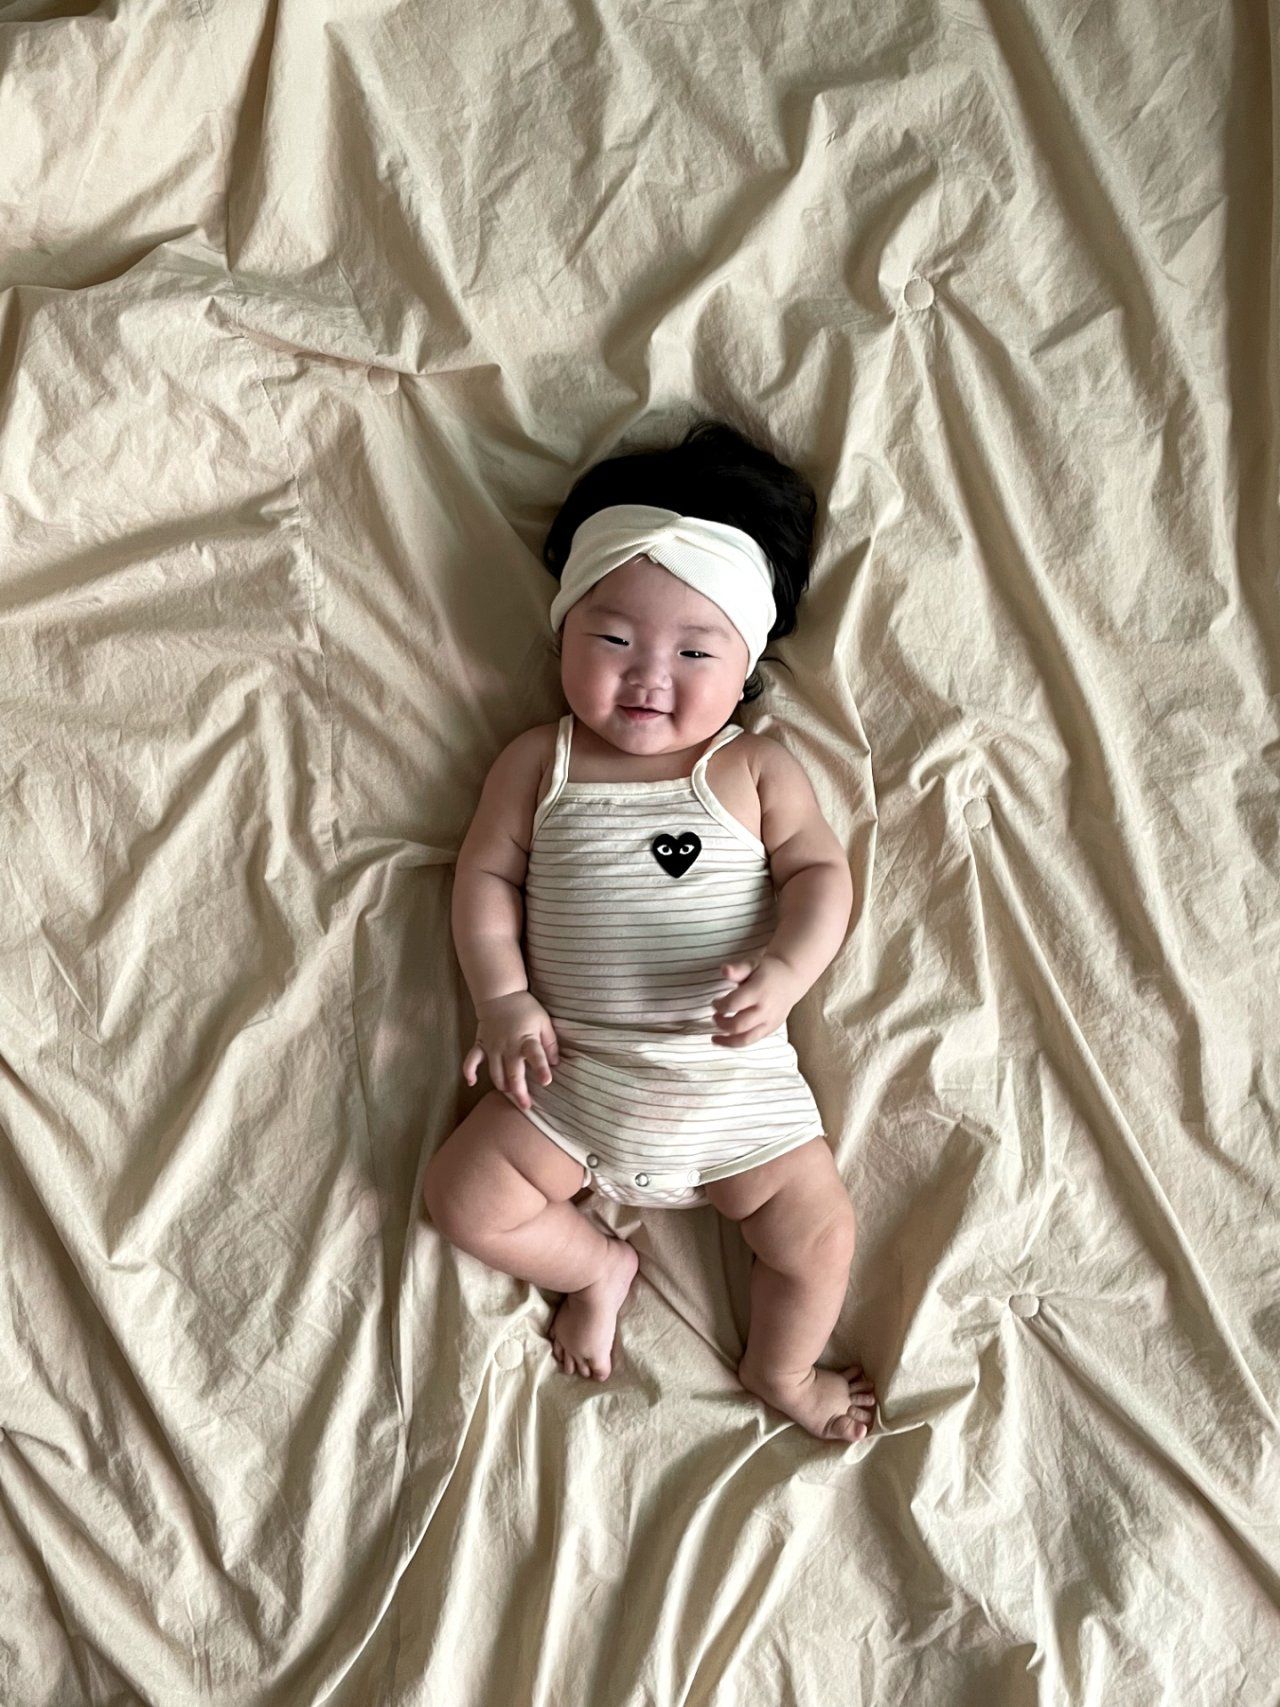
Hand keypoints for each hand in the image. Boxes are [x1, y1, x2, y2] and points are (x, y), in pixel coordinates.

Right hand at [462, 991, 559, 1110]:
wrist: (500, 994)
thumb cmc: (525, 1008)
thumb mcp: (544, 1021)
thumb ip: (550, 1042)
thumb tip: (555, 1063)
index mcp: (527, 1039)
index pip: (536, 1055)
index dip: (541, 1069)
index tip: (546, 1081)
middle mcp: (509, 1046)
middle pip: (513, 1073)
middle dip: (519, 1092)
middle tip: (526, 1106)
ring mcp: (492, 1047)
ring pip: (495, 1073)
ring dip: (502, 1086)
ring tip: (510, 1094)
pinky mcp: (481, 1044)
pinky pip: (471, 1060)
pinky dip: (469, 1071)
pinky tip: (472, 1082)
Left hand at [711, 953, 804, 1046]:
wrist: (791, 978)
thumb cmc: (768, 970)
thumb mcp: (753, 963)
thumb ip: (738, 969)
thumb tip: (724, 970)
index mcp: (759, 991)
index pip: (733, 1004)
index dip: (719, 1006)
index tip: (715, 1003)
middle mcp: (765, 1009)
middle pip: (738, 1025)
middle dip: (721, 1024)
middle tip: (715, 1017)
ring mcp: (770, 1021)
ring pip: (746, 1039)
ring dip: (727, 1041)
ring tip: (715, 1038)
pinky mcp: (771, 1028)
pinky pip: (753, 1040)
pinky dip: (737, 1042)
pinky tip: (727, 1039)